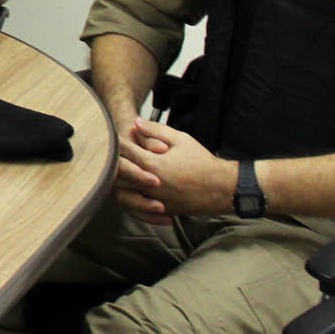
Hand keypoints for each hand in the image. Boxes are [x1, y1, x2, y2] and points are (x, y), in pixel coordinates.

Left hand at [115, 117, 234, 219]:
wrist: (222, 188)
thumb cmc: (202, 162)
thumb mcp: (181, 140)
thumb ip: (156, 131)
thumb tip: (136, 123)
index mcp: (153, 164)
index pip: (124, 151)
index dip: (117, 142)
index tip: (117, 138)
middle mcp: (150, 184)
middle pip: (117, 174)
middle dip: (113, 163)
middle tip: (112, 156)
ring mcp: (154, 199)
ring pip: (122, 194)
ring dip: (118, 184)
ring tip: (120, 175)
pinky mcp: (160, 210)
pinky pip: (137, 209)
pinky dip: (131, 201)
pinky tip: (133, 193)